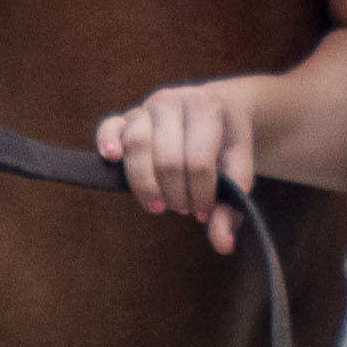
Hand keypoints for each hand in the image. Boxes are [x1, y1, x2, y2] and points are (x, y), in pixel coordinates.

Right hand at [96, 79, 258, 254]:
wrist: (220, 108)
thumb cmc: (228, 143)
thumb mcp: (240, 169)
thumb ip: (232, 206)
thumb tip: (223, 245)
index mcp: (207, 107)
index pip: (199, 162)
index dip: (201, 195)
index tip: (205, 212)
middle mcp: (174, 101)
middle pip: (167, 157)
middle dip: (175, 193)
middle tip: (183, 209)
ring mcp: (148, 106)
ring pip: (137, 143)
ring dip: (145, 183)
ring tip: (158, 205)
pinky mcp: (128, 115)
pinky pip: (111, 125)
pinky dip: (106, 141)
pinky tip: (112, 159)